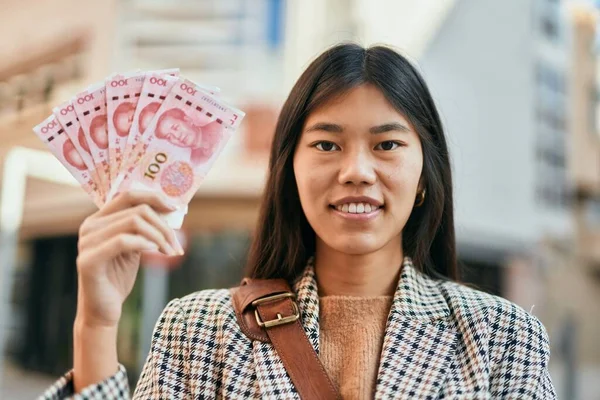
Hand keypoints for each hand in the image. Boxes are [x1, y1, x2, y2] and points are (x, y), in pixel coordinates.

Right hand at [75, 191, 183, 327]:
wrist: (103, 311)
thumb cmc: (118, 277)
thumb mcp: (134, 247)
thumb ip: (142, 228)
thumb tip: (168, 208)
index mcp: (98, 219)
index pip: (128, 195)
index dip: (155, 197)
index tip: (175, 208)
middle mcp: (89, 226)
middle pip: (137, 210)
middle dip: (163, 226)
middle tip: (177, 244)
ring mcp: (86, 242)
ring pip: (134, 223)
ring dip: (159, 236)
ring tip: (170, 251)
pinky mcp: (88, 260)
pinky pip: (122, 241)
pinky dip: (144, 243)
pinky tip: (155, 251)